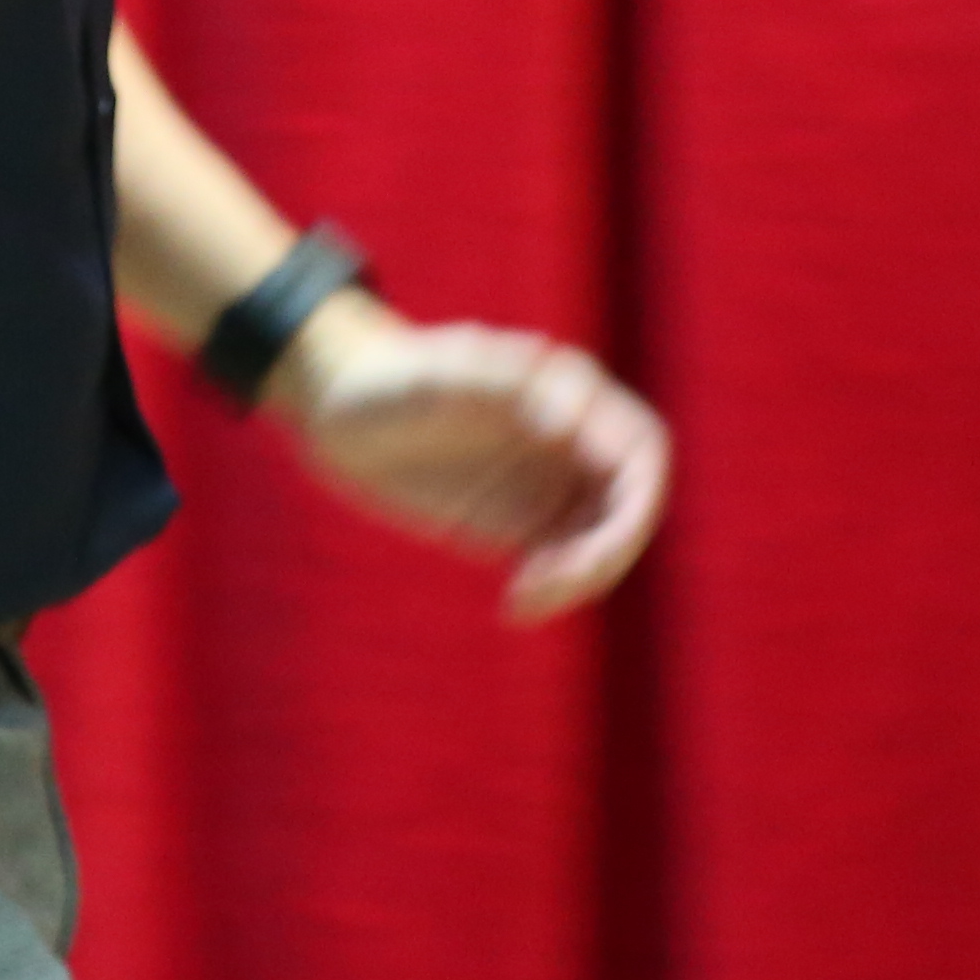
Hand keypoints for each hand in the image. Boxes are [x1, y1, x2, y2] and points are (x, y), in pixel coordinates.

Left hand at [274, 311, 672, 617]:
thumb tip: (570, 422)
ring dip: (584, 577)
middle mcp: (571, 438)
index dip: (636, 498)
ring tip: (523, 598)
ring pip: (605, 540)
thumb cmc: (388, 379)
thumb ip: (503, 384)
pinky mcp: (524, 521)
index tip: (593, 538)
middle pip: (632, 504)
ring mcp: (550, 481)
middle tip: (552, 582)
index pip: (640, 449)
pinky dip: (557, 589)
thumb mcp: (436, 376)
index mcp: (566, 391)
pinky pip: (567, 562)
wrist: (339, 409)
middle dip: (610, 551)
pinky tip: (515, 603)